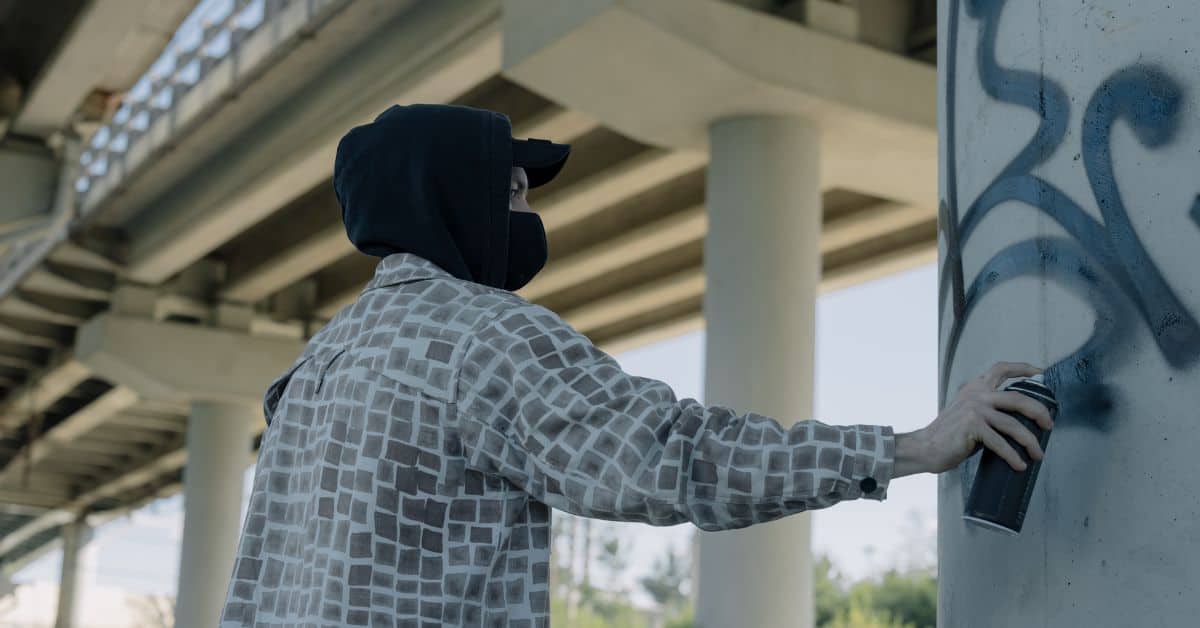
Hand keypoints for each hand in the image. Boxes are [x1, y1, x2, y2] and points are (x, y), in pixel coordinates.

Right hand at [894, 362, 1054, 476]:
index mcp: (975, 389)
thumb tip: (1018, 422)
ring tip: (1038, 454)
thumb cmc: (948, 436)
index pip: (1001, 369)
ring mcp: (974, 410)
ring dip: (1030, 442)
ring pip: (1013, 425)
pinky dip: (1012, 456)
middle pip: (1018, 398)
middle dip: (1039, 412)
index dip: (1022, 368)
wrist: (925, 447)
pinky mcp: (973, 427)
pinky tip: (1019, 465)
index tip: (1040, 371)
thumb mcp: (968, 414)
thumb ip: (988, 410)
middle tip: (1049, 425)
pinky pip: (1000, 443)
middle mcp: (976, 395)